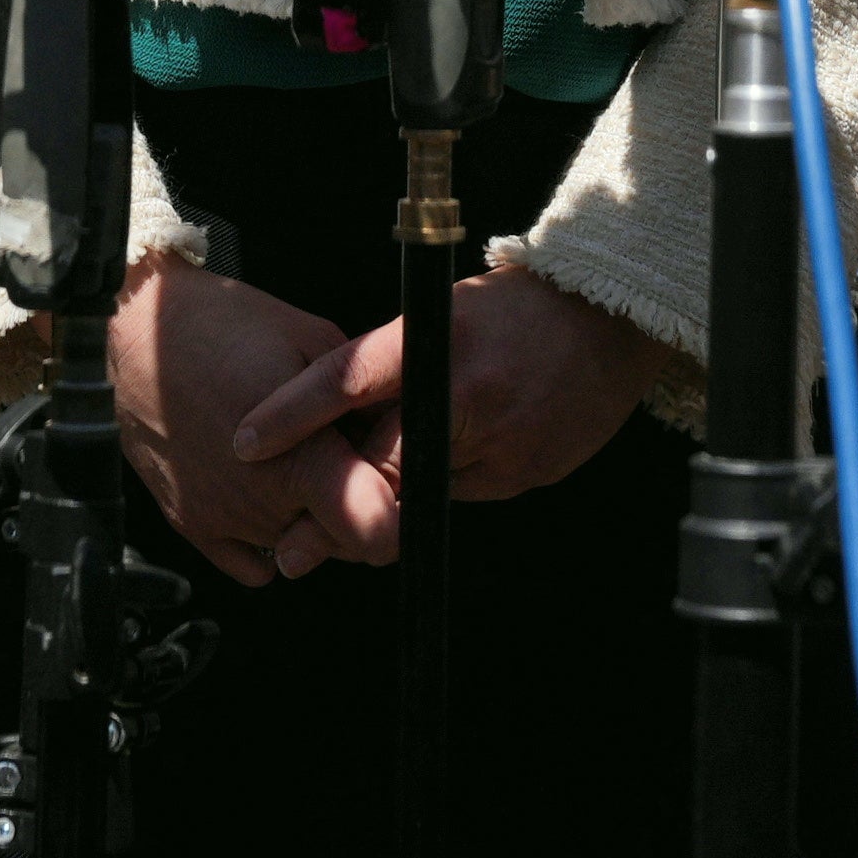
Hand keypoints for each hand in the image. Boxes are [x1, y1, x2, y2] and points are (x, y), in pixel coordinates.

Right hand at [110, 255, 387, 584]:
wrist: (135, 331)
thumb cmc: (224, 325)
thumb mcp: (311, 338)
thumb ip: (358, 395)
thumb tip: (391, 430)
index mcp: (299, 458)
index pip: (373, 530)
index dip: (397, 515)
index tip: (395, 491)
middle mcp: (261, 502)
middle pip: (340, 544)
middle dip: (353, 510)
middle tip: (344, 462)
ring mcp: (222, 519)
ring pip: (297, 552)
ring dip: (308, 520)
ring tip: (296, 464)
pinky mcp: (191, 525)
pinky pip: (253, 565)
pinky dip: (268, 541)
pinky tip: (266, 491)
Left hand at [238, 263, 667, 552]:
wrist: (610, 321)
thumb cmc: (514, 310)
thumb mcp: (441, 317)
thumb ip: (392, 370)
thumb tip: (332, 422)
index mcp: (432, 340)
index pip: (346, 378)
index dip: (292, 416)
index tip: (246, 445)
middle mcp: (464, 392)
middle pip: (382, 464)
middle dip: (333, 512)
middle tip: (291, 547)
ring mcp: (502, 439)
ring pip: (424, 490)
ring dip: (394, 502)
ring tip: (367, 512)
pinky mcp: (528, 472)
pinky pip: (468, 493)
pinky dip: (449, 486)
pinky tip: (459, 461)